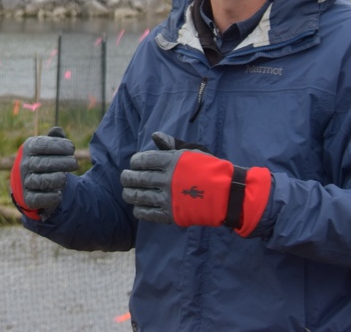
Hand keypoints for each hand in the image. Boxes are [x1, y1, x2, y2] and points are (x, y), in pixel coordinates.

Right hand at [10, 126, 77, 220]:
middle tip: (74, 163)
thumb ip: (55, 139)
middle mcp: (24, 165)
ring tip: (65, 178)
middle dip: (60, 163)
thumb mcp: (49, 146)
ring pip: (39, 181)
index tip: (72, 148)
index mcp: (29, 148)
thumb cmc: (45, 158)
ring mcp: (25, 182)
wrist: (31, 181)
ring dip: (54, 179)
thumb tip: (57, 130)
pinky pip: (37, 199)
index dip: (57, 146)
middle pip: (41, 163)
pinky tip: (59, 195)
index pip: (41, 145)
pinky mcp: (28, 198)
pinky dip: (49, 197)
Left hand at [120, 132, 270, 236]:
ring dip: (129, 194)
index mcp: (170, 162)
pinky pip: (147, 213)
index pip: (143, 160)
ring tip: (127, 192)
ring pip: (138, 196)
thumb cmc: (209, 169)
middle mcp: (166, 179)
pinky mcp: (171, 215)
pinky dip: (139, 210)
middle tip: (124, 177)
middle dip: (127, 177)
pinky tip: (137, 207)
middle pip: (137, 178)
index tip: (134, 163)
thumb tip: (155, 136)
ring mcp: (167, 198)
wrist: (226, 194)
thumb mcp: (192, 152)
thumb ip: (171, 145)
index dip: (135, 161)